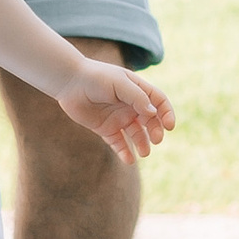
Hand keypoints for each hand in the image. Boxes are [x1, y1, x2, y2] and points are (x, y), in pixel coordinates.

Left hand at [56, 60, 175, 164]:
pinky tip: (129, 160)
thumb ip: (136, 97)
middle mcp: (130, 105)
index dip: (167, 113)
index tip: (169, 126)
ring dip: (143, 144)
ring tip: (144, 153)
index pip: (159, 102)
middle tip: (156, 140)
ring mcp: (119, 118)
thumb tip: (153, 112)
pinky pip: (119, 143)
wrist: (69, 83)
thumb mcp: (118, 83)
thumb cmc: (95, 77)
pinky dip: (125, 152)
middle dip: (156, 131)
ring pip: (136, 134)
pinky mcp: (106, 129)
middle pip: (150, 120)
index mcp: (137, 90)